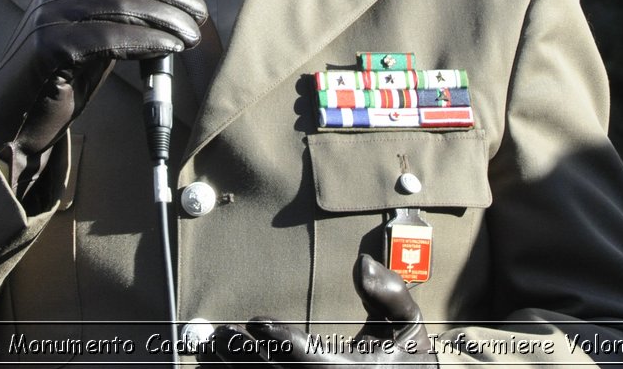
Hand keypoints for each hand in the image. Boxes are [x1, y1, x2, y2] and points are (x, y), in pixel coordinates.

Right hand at [0, 0, 205, 169]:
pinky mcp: (48, 46)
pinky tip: (166, 48)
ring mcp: (49, 16)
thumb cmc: (61, 76)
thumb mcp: (94, 37)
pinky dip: (143, 40)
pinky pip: (105, 37)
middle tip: (199, 13)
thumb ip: (121, 17)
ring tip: (191, 35)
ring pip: (119, 4)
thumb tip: (174, 5)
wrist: (14, 117)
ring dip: (164, 18)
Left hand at [202, 255, 436, 366]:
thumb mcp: (409, 328)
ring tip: (212, 347)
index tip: (257, 323)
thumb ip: (391, 295)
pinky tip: (222, 365)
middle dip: (245, 357)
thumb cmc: (408, 363)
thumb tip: (363, 264)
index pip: (310, 360)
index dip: (282, 342)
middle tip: (221, 333)